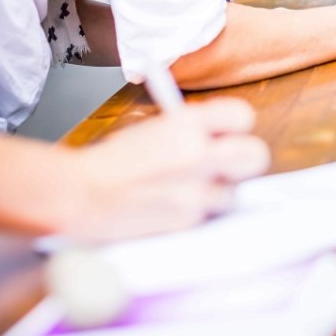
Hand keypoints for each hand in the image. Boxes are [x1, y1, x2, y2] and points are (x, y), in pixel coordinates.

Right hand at [58, 97, 268, 241]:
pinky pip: (207, 215)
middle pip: (256, 155)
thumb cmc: (111, 161)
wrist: (79, 194)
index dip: (237, 126)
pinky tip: (169, 206)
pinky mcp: (187, 219)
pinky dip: (194, 213)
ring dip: (217, 193)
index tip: (229, 133)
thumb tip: (219, 137)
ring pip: (234, 192)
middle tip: (227, 165)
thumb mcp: (153, 130)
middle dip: (245, 161)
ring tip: (185, 189)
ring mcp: (195, 189)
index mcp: (187, 123)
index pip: (242, 116)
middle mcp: (197, 153)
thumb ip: (190, 130)